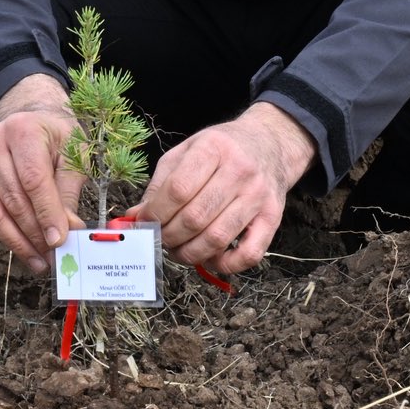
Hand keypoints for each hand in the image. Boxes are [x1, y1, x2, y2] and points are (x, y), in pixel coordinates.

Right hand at [0, 73, 83, 272]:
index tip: (59, 240)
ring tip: (37, 262)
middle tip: (53, 258)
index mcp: (22, 130)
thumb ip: (69, 190)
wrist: (30, 119)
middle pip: (12, 199)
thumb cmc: (55, 138)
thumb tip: (68, 230)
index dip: (46, 213)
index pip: (32, 180)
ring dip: (14, 242)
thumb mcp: (74, 153)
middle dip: (34, 234)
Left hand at [126, 102, 315, 274]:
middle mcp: (240, 170)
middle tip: (160, 239)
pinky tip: (210, 258)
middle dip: (169, 236)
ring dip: (190, 253)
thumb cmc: (221, 149)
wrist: (269, 144)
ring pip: (218, 238)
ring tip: (178, 250)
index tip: (144, 222)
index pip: (178, 190)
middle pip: (195, 218)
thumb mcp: (186, 152)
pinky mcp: (273, 216)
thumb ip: (160, 184)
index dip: (155, 213)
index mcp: (213, 148)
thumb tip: (136, 217)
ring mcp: (259, 195)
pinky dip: (225, 265)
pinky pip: (249, 254)